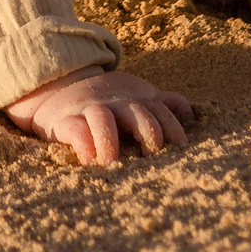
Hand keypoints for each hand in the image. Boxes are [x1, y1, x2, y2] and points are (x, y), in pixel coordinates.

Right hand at [4, 68, 191, 166]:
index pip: (160, 111)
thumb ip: (162, 103)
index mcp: (136, 101)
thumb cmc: (107, 100)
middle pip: (137, 114)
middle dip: (148, 132)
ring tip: (111, 163)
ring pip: (102, 118)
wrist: (59, 88)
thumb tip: (191, 113)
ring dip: (109, 140)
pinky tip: (89, 160)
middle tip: (152, 154)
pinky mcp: (67, 121)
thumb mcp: (135, 97)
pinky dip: (83, 143)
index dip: (172, 128)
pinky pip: (75, 130)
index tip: (181, 148)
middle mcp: (116, 105)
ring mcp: (91, 110)